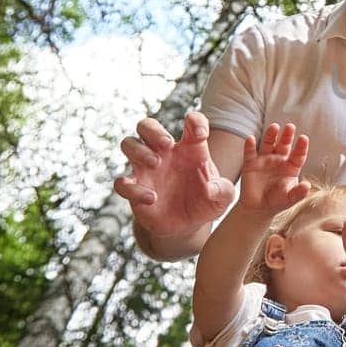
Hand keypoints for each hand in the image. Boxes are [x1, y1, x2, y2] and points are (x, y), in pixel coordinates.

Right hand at [113, 111, 234, 237]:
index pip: (192, 122)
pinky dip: (133, 189)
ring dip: (139, 150)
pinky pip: (122, 182)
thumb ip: (223, 191)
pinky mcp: (134, 189)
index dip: (196, 121)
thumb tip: (210, 189)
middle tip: (167, 143)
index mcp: (190, 148)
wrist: (187, 225)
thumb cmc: (206, 202)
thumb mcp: (222, 198)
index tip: (201, 134)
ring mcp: (146, 169)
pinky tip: (152, 198)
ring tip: (156, 163)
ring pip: (128, 144)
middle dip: (154, 130)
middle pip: (147, 125)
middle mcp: (164, 153)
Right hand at [235, 122, 310, 214]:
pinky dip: (250, 146)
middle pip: (284, 145)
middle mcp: (279, 160)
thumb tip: (307, 186)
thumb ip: (298, 193)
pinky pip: (250, 153)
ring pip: (268, 144)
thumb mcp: (290, 199)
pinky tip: (251, 139)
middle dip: (287, 136)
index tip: (304, 138)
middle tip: (290, 126)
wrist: (258, 208)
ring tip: (274, 127)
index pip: (298, 155)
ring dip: (271, 135)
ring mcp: (265, 160)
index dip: (301, 147)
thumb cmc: (277, 201)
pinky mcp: (250, 164)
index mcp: (291, 166)